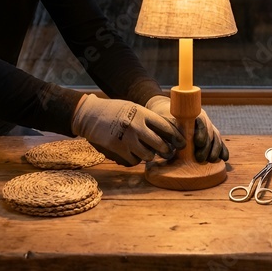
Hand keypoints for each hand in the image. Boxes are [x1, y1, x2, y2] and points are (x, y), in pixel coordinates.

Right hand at [71, 94, 185, 166]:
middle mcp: (136, 126)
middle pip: (160, 145)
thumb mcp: (133, 108)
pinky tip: (132, 152)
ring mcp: (126, 139)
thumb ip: (148, 119)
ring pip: (148, 156)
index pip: (166, 128)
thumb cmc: (114, 111)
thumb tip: (168, 133)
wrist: (89, 115)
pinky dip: (135, 159)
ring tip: (147, 151)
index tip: (182, 143)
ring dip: (150, 155)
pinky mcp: (117, 150)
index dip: (176, 138)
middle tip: (168, 153)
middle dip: (167, 152)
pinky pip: (134, 161)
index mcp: (142, 113)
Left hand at [146, 95, 228, 162]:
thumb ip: (172, 130)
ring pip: (216, 137)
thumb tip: (177, 143)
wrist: (166, 111)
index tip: (198, 143)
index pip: (201, 122)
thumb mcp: (165, 121)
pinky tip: (224, 158)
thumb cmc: (164, 116)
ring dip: (216, 149)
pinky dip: (222, 150)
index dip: (202, 132)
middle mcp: (203, 120)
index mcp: (193, 113)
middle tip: (201, 158)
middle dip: (208, 146)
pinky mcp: (210, 136)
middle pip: (210, 132)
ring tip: (212, 160)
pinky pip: (219, 142)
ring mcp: (208, 128)